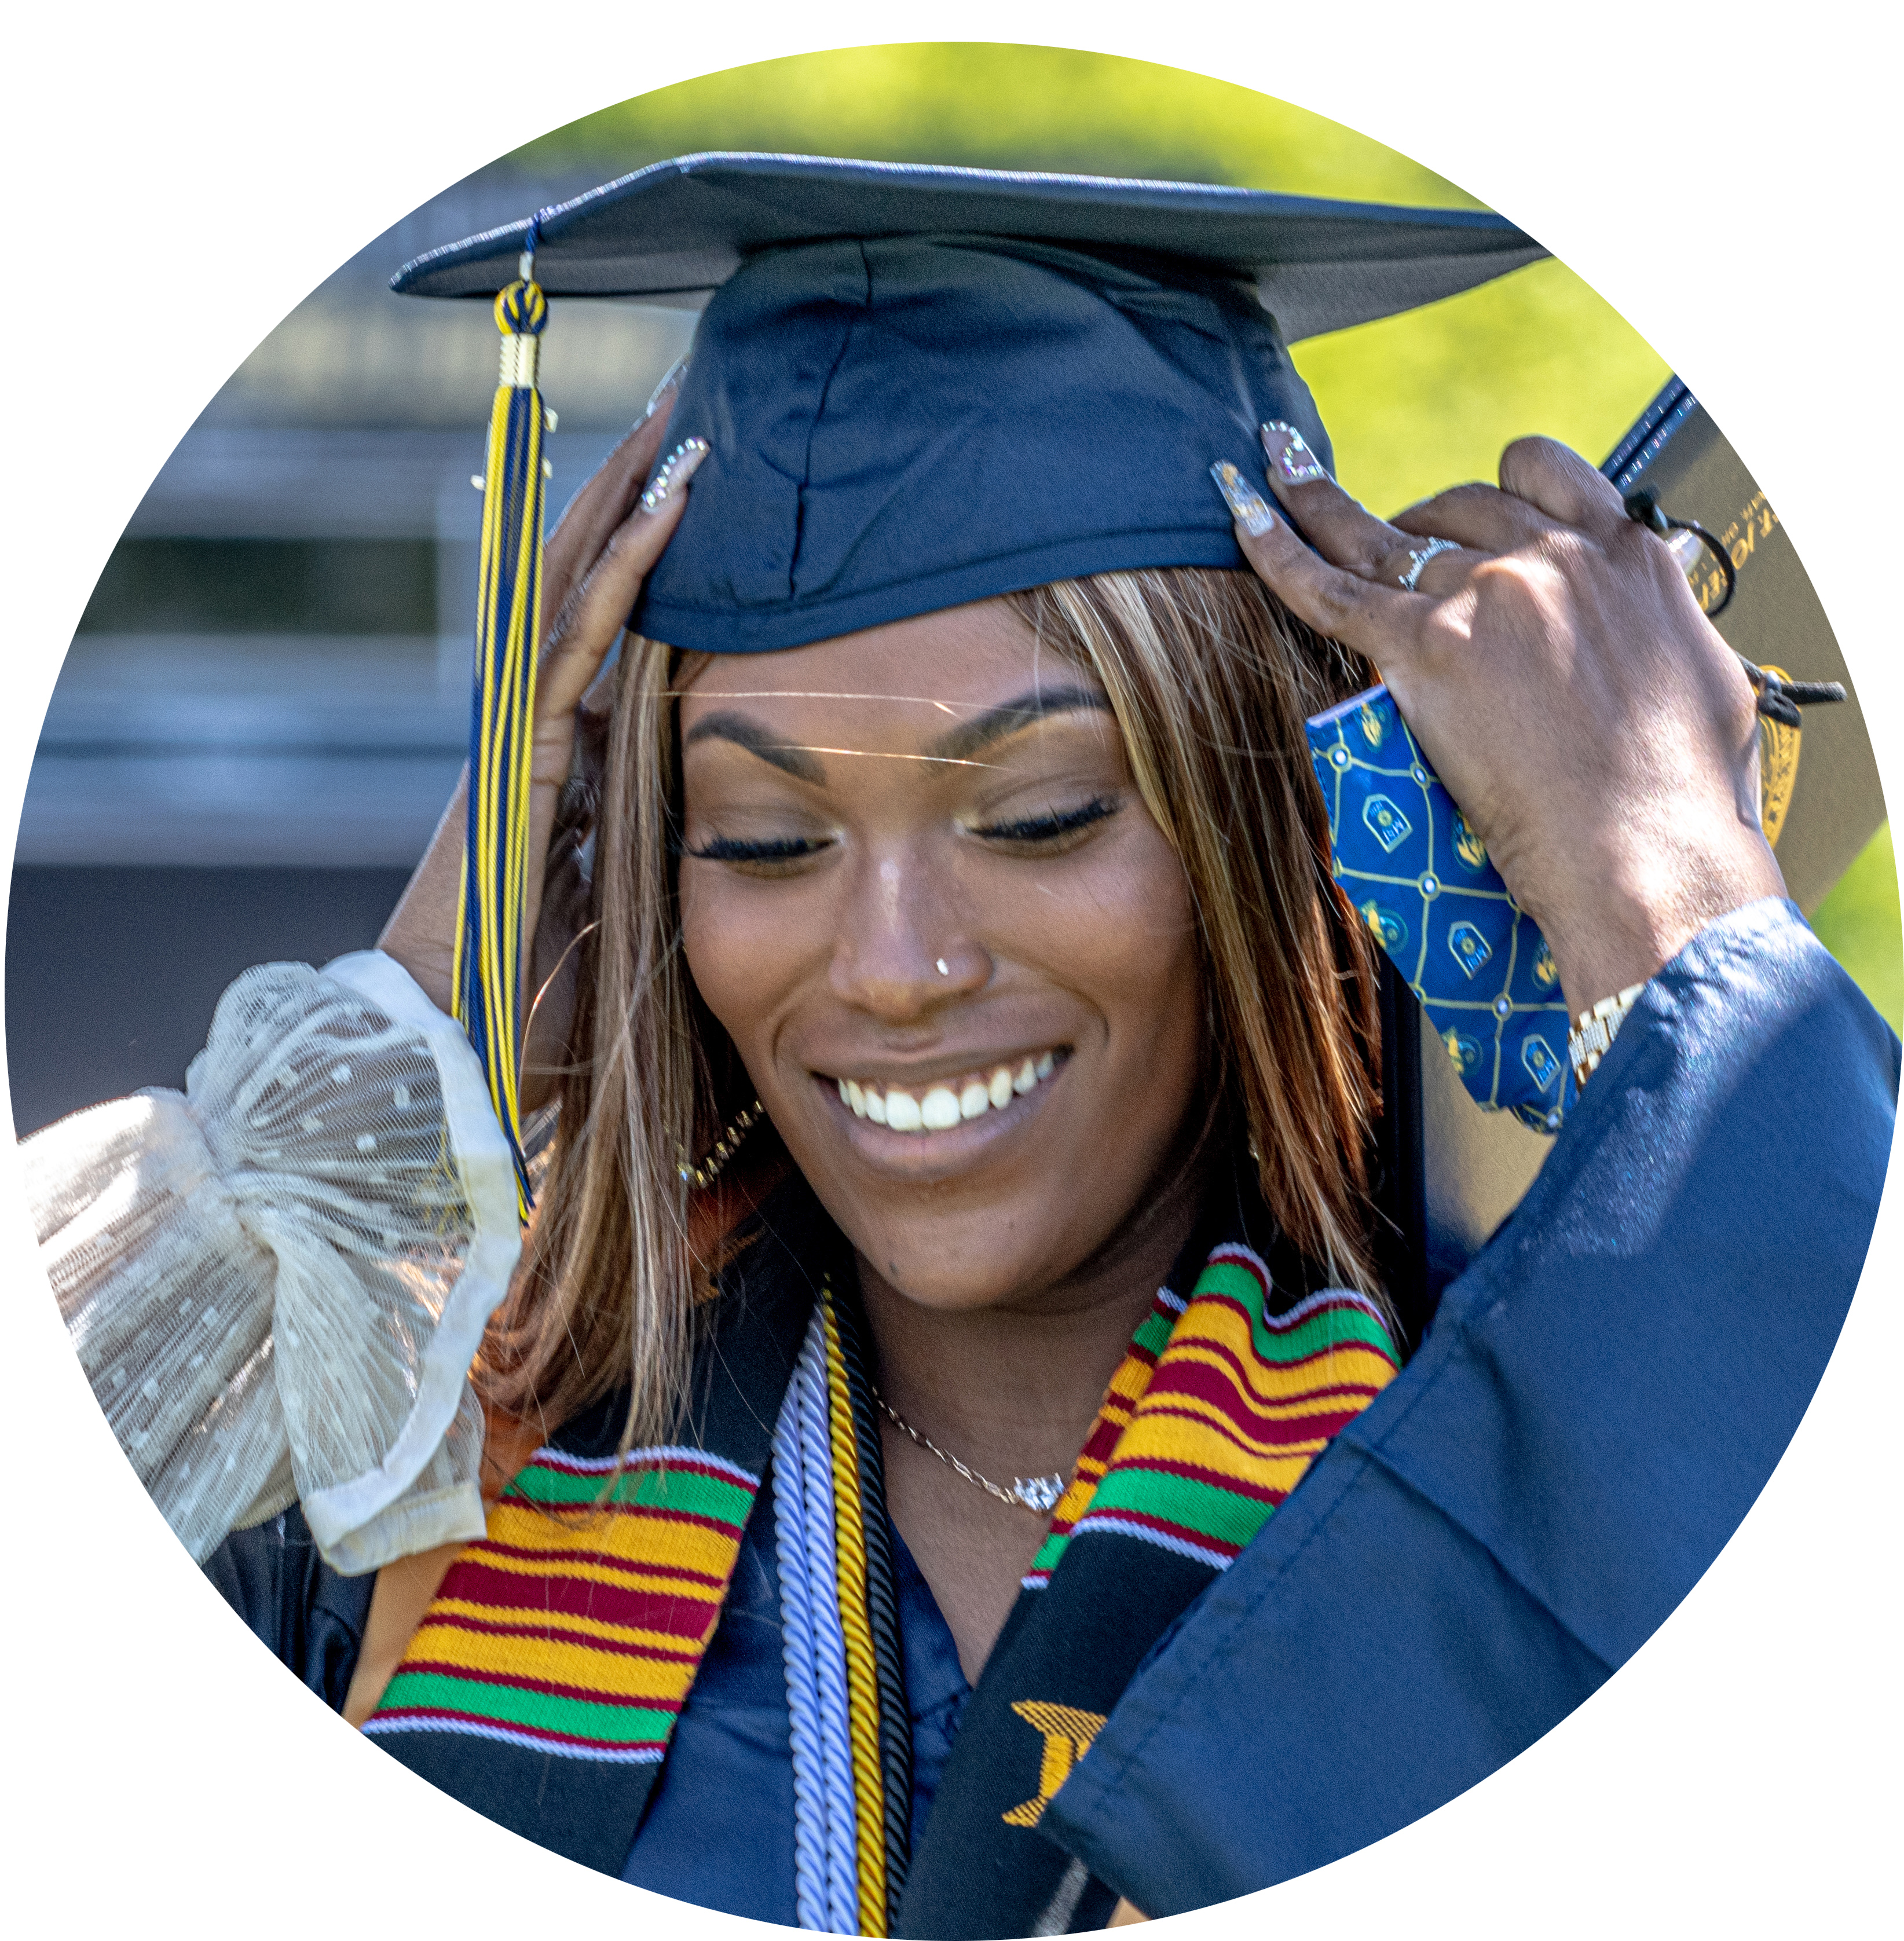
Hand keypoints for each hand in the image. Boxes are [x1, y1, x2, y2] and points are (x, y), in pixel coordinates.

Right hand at [378, 373, 702, 1052]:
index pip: (617, 624)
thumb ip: (670, 848)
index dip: (656, 546)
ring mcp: (526, 732)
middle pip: (592, 581)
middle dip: (640, 491)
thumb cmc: (544, 1007)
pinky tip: (669, 501)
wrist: (461, 1059)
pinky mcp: (523, 753)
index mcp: (573, 756)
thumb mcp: (633, 907)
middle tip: (699, 403)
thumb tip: (739, 821)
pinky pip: (579, 639)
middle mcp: (545, 726)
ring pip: (578, 587)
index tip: (711, 480)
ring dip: (632, 499)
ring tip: (687, 413)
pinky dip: (625, 568)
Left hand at [1224, 426, 1784, 1018]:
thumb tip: (1660, 639)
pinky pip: (1329, 585)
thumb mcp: (1702, 680)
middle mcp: (1554, 556)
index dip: (1494, 491)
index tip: (1469, 514)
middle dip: (1416, 526)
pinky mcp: (1426, 646)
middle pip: (1457, 507)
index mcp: (1625, 556)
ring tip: (1283, 483)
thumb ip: (1665, 634)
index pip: (1542, 476)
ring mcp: (1486, 595)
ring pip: (1385, 534)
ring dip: (1333, 515)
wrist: (1648, 848)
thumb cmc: (1685, 794)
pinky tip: (1243, 511)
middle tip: (1386, 558)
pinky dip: (1277, 545)